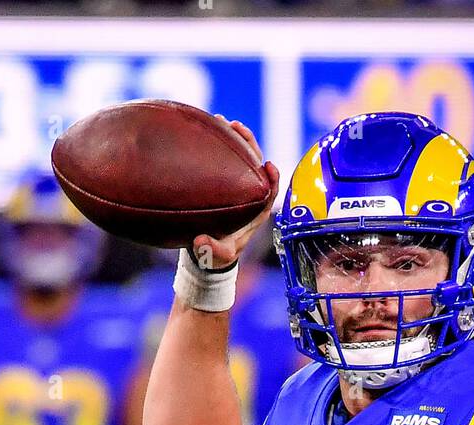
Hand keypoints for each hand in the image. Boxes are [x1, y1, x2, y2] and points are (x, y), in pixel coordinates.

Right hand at [192, 119, 278, 269]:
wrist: (207, 249)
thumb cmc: (218, 254)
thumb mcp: (217, 255)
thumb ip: (212, 250)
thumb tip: (200, 242)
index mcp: (256, 211)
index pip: (271, 190)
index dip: (272, 178)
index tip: (269, 165)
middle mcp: (249, 193)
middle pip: (256, 164)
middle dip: (249, 144)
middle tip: (237, 127)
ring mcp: (236, 184)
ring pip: (240, 155)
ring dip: (234, 136)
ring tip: (222, 120)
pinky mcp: (222, 179)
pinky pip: (223, 156)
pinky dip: (218, 141)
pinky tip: (207, 127)